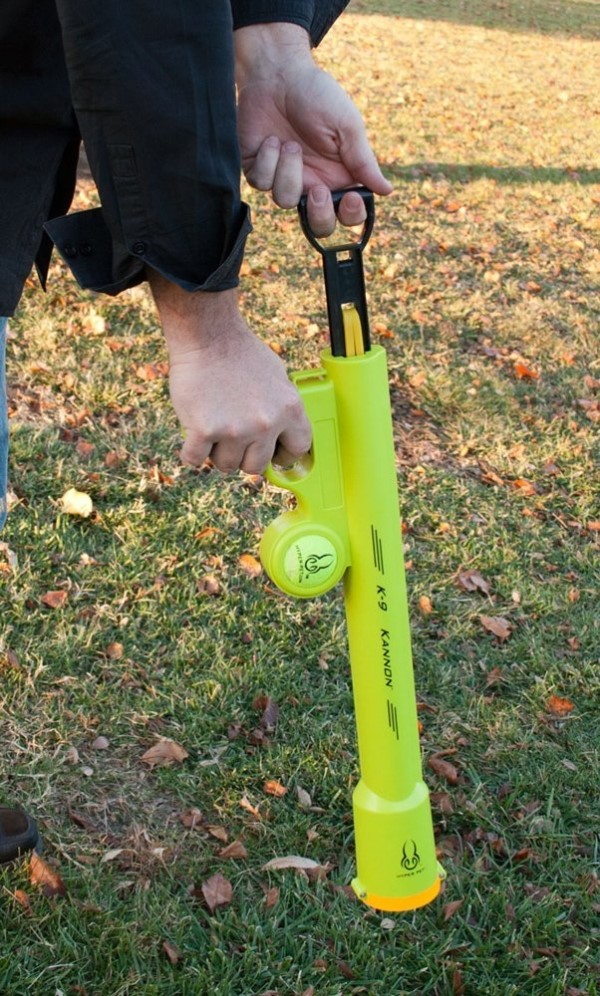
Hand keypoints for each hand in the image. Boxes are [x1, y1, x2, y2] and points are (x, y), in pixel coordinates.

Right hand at [148, 277, 310, 473]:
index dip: (283, 455)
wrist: (208, 336)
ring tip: (213, 426)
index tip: (272, 454)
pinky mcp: (204, 430)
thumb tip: (284, 433)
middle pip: (256, 466)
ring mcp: (235, 429)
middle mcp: (265, 423)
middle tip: (233, 438)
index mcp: (290, 409)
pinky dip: (191, 451)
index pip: (299, 448)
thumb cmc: (241, 352)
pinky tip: (193, 435)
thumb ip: (282, 408)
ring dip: (217, 452)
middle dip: (243, 456)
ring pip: (226, 465)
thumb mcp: (278, 377)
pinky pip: (195, 459)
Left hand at [235, 24, 392, 235]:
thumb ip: (364, 161)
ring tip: (290, 143)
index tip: (350, 197)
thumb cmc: (317, 95)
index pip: (348, 214)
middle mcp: (313, 182)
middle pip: (318, 226)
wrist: (278, 74)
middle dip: (318, 214)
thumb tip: (387, 190)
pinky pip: (262, 183)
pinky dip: (267, 160)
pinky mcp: (259, 170)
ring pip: (285, 202)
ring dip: (288, 172)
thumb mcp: (347, 126)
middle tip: (316, 190)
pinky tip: (271, 139)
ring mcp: (285, 178)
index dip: (350, 215)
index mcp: (340, 175)